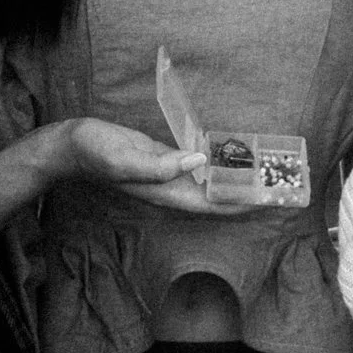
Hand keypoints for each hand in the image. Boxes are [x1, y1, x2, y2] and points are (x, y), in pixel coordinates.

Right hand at [58, 119, 253, 216]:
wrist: (72, 146)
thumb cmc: (95, 152)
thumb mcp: (124, 158)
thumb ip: (159, 164)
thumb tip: (198, 161)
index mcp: (166, 193)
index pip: (213, 206)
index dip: (243, 205)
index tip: (271, 202)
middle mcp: (172, 189)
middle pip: (218, 200)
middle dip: (248, 197)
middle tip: (280, 188)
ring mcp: (169, 175)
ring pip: (211, 185)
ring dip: (236, 183)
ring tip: (266, 175)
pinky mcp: (165, 160)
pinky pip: (199, 168)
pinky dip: (218, 166)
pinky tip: (232, 158)